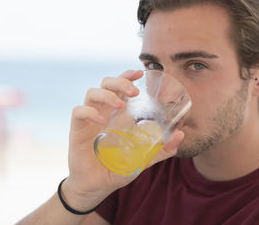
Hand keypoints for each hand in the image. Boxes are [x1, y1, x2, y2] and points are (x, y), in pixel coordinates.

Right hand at [62, 70, 184, 210]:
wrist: (98, 186)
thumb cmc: (118, 168)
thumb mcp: (144, 158)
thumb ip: (161, 149)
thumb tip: (181, 136)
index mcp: (117, 114)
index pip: (119, 86)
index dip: (127, 75)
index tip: (140, 72)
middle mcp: (103, 112)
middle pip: (106, 83)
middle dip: (120, 81)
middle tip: (134, 91)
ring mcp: (89, 119)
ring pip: (92, 92)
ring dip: (107, 95)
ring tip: (120, 106)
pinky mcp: (77, 130)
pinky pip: (79, 111)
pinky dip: (90, 112)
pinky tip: (102, 121)